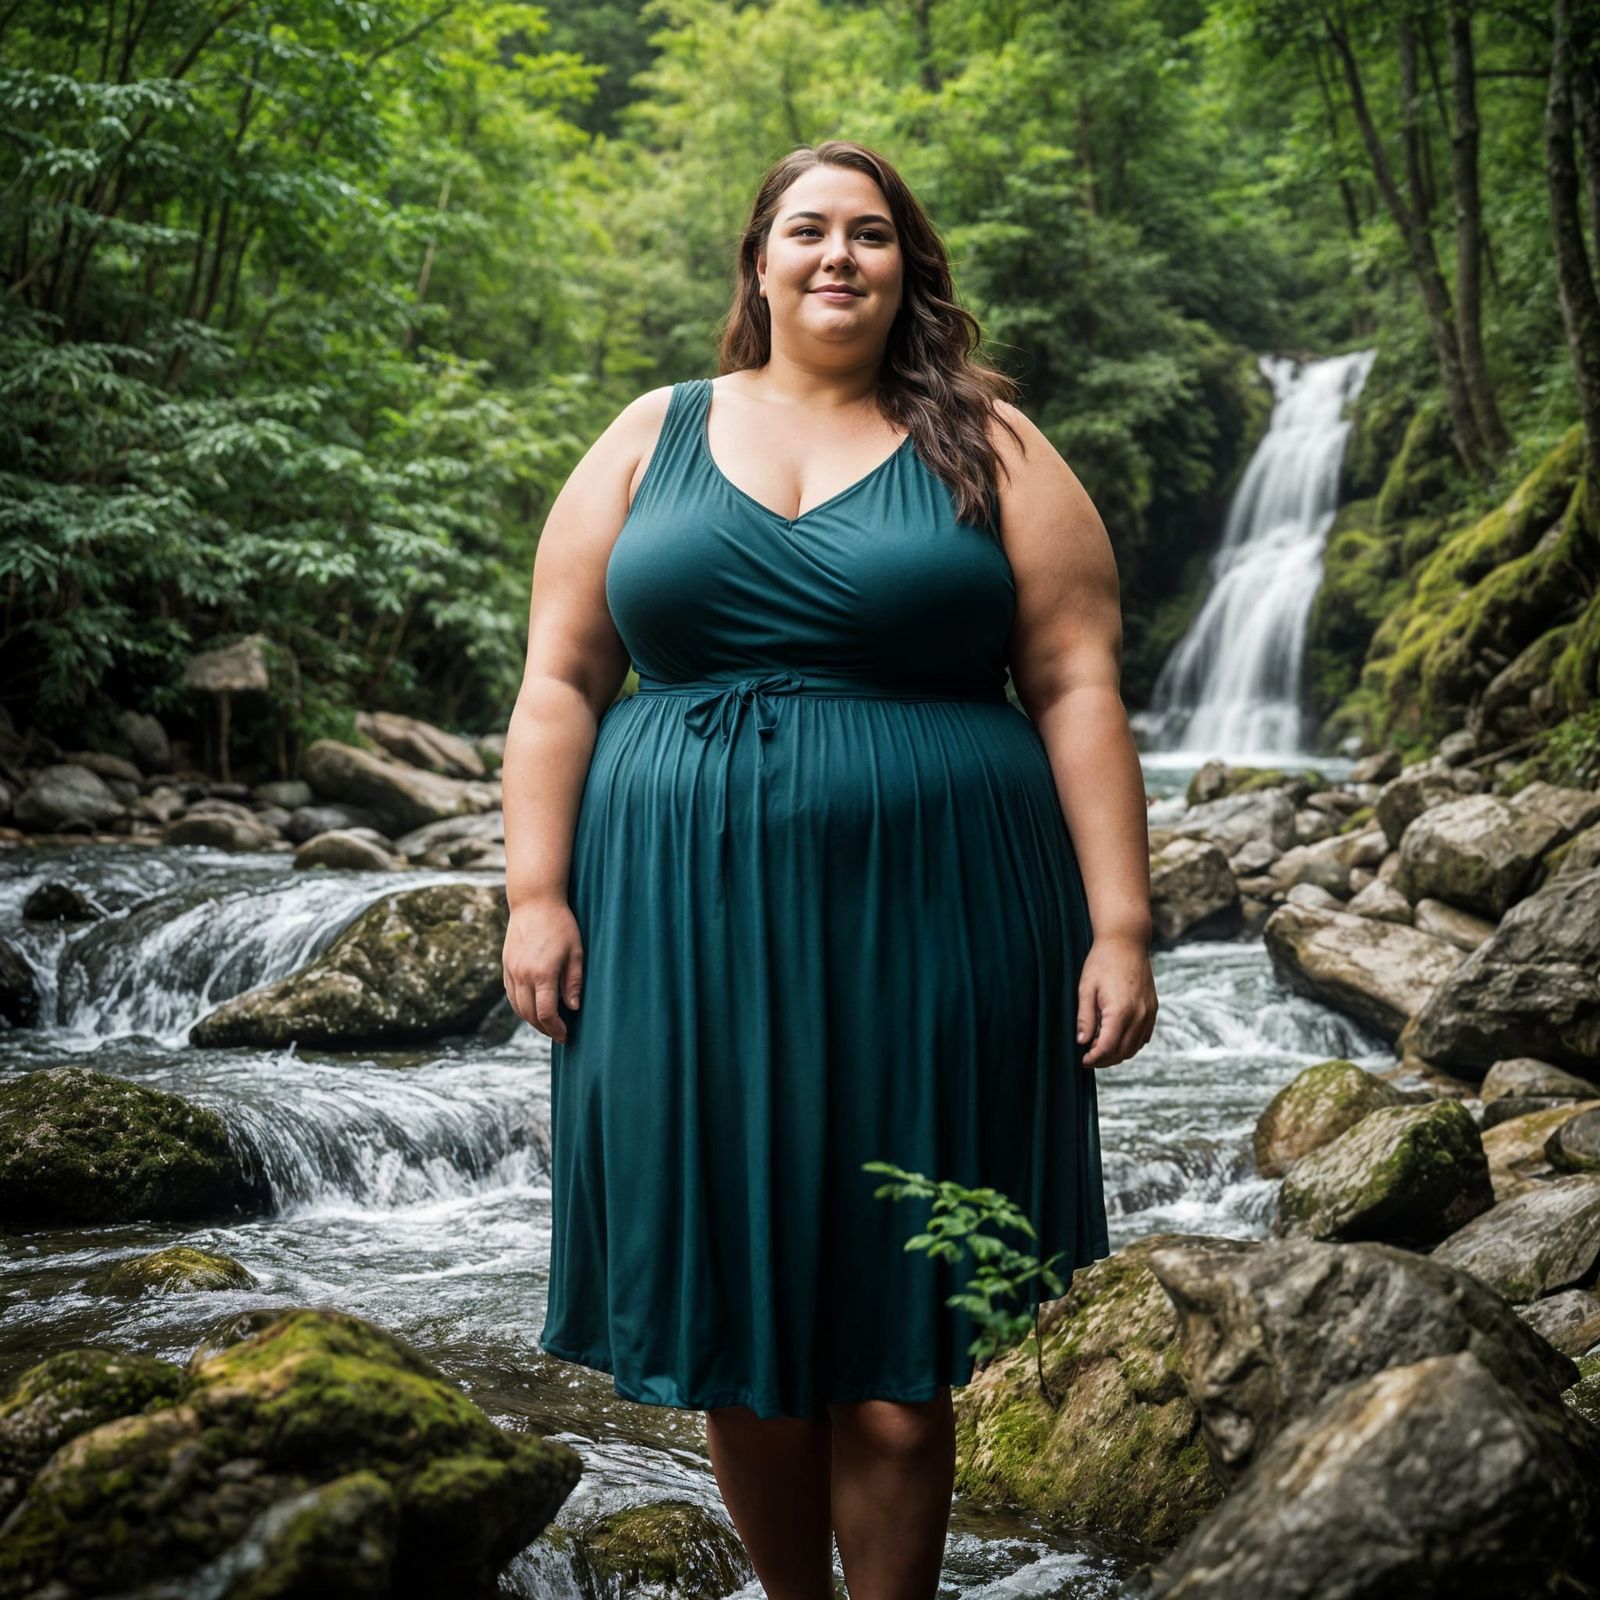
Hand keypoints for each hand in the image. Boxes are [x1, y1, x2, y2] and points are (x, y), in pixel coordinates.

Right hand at [503, 897, 583, 1043]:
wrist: (534, 902)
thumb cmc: (561, 924)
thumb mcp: (576, 952)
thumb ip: (573, 982)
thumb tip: (573, 1008)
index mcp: (543, 973)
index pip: (546, 1013)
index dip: (556, 1029)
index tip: (566, 1036)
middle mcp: (523, 975)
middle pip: (530, 1014)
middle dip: (545, 1029)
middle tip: (558, 1035)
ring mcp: (512, 970)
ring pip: (517, 1007)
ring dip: (531, 1020)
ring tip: (547, 1025)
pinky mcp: (506, 965)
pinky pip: (510, 995)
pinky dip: (520, 1007)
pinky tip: (531, 1009)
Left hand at [1076, 933, 1155, 1068]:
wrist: (1126, 942)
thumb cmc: (1102, 962)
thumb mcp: (1086, 988)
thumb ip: (1085, 1018)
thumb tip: (1081, 1042)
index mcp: (1120, 1011)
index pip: (1108, 1047)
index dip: (1094, 1059)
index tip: (1082, 1061)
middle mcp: (1139, 1015)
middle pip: (1122, 1052)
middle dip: (1104, 1060)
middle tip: (1088, 1058)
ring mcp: (1149, 1013)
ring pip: (1135, 1047)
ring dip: (1117, 1054)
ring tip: (1099, 1049)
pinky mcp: (1153, 1009)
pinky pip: (1144, 1036)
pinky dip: (1131, 1044)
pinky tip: (1116, 1038)